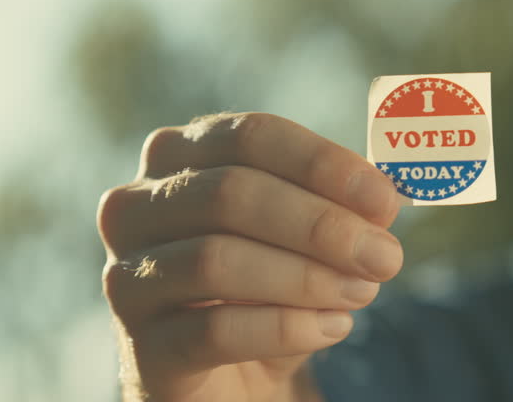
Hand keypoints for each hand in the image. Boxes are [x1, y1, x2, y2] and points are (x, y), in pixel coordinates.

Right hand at [97, 112, 402, 400]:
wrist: (227, 377)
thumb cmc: (268, 287)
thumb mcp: (305, 236)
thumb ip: (339, 207)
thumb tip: (386, 198)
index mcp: (177, 157)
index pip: (249, 136)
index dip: (321, 163)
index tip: (385, 198)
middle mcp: (136, 208)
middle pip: (231, 193)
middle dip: (322, 224)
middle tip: (385, 256)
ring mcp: (127, 278)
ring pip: (218, 261)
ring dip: (307, 277)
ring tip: (362, 293)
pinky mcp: (141, 349)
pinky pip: (215, 330)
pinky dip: (286, 328)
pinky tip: (332, 327)